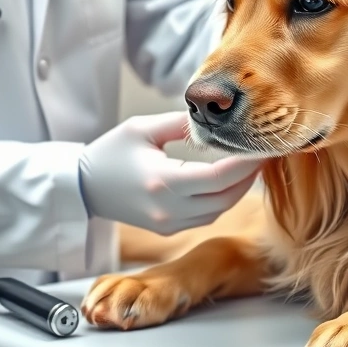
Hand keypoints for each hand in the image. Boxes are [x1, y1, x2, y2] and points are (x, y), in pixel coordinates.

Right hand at [78, 111, 262, 234]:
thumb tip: (216, 118)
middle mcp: (168, 209)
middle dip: (249, 177)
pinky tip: (228, 180)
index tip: (261, 147)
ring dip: (238, 190)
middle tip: (263, 153)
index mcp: (162, 182)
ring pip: (219, 210)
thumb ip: (180, 124)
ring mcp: (169, 223)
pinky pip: (207, 217)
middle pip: (226, 198)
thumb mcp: (142, 129)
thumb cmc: (110, 153)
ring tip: (250, 164)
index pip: (218, 178)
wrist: (84, 188)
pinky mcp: (169, 228)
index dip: (246, 164)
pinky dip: (222, 199)